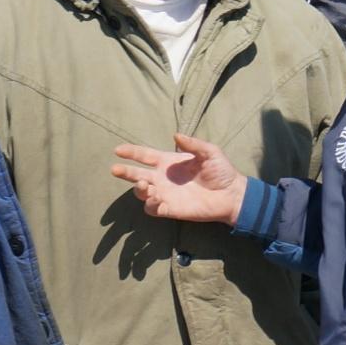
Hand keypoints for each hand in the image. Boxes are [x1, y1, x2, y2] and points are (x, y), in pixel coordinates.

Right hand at [111, 135, 244, 224]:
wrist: (231, 194)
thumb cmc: (221, 171)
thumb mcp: (210, 152)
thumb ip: (193, 144)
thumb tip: (176, 135)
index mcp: (169, 162)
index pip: (145, 155)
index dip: (131, 152)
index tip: (118, 150)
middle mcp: (163, 178)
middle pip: (137, 174)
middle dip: (125, 172)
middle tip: (115, 169)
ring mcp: (165, 194)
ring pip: (141, 192)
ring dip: (139, 189)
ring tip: (145, 184)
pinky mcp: (169, 209)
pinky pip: (152, 208)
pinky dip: (150, 204)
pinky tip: (156, 197)